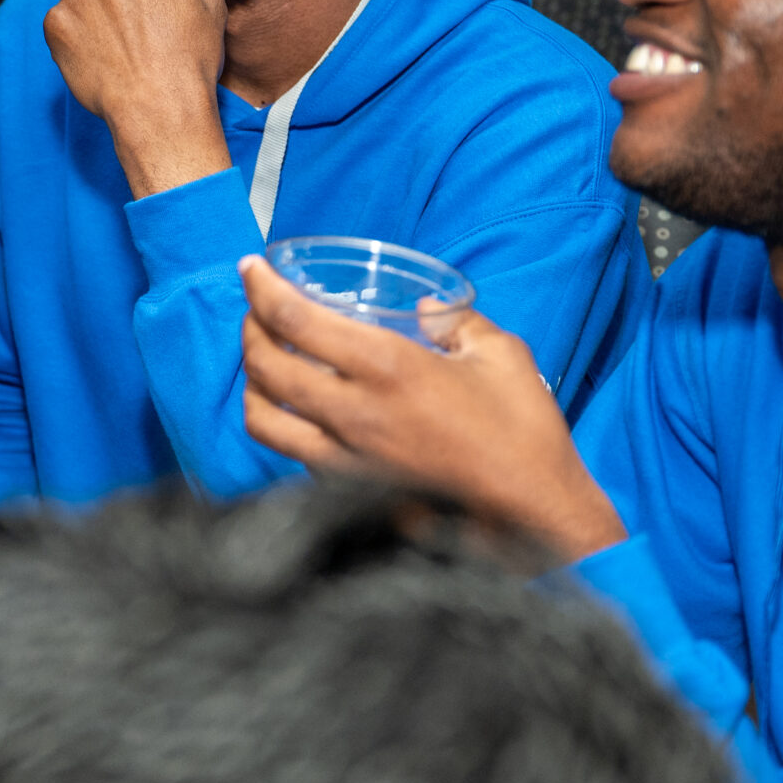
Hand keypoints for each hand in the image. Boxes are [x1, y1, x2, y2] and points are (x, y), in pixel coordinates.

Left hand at [42, 0, 243, 196]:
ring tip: (122, 49)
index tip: (164, 15)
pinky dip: (75, 38)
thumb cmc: (191, 58)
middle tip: (144, 35)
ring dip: (96, 15)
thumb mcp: (210, 3)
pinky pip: (63, 23)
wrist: (158, 111)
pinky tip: (100, 58)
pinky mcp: (55, 24)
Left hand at [237, 255, 627, 560]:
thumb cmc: (523, 431)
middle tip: (256, 310)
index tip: (249, 268)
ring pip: (262, 417)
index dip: (261, 289)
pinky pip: (291, 452)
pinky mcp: (350, 488)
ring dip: (251, 382)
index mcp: (388, 367)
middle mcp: (355, 412)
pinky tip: (295, 410)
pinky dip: (278, 424)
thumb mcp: (500, 354)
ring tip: (263, 362)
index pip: (294, 320)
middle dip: (248, 328)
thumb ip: (455, 321)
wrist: (533, 513)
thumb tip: (424, 308)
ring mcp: (346, 456)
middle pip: (264, 364)